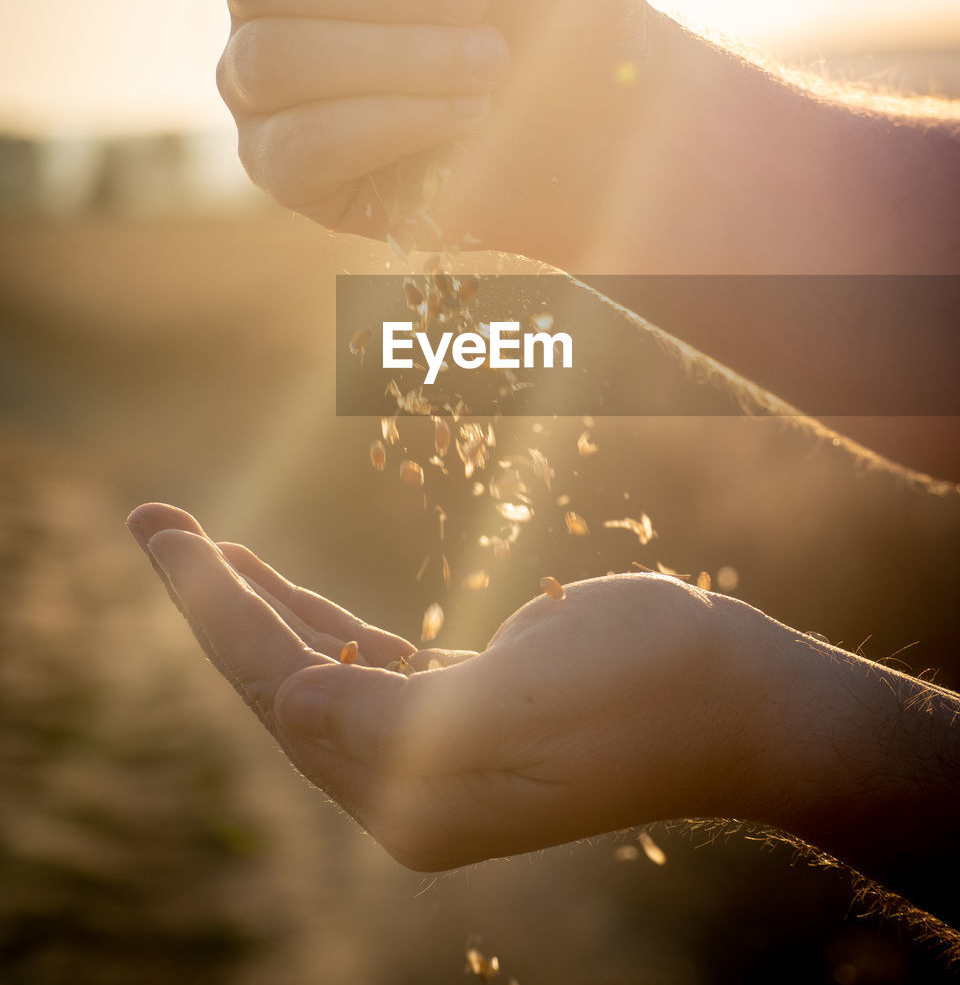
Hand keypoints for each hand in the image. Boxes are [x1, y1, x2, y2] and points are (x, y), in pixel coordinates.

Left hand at [126, 502, 771, 870]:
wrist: (741, 698)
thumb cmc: (646, 687)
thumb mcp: (519, 705)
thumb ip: (391, 718)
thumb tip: (292, 700)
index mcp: (412, 796)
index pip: (281, 688)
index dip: (215, 608)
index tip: (165, 534)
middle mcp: (409, 785)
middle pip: (279, 678)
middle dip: (213, 598)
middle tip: (152, 521)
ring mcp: (435, 750)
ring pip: (312, 665)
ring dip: (253, 602)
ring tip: (194, 544)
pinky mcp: (464, 710)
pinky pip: (361, 659)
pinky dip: (313, 615)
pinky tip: (275, 587)